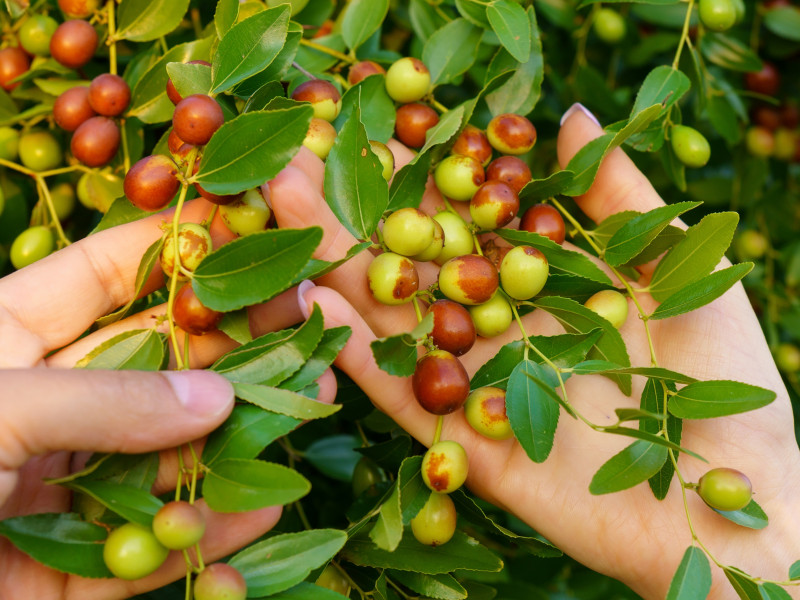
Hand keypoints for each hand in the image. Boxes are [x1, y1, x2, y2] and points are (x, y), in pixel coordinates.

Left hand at [0, 198, 334, 598]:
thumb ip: (99, 401)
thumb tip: (216, 393)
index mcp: (5, 341)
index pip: (104, 275)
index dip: (173, 246)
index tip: (247, 227)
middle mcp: (45, 406)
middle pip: (156, 364)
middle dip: (228, 345)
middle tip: (303, 326)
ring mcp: (62, 486)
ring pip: (167, 454)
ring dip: (236, 439)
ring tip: (307, 410)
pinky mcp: (70, 568)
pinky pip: (148, 546)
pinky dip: (205, 536)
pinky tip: (261, 513)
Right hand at [267, 106, 799, 598]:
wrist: (733, 500)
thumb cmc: (722, 380)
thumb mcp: (680, 265)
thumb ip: (618, 194)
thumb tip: (570, 115)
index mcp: (540, 285)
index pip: (464, 219)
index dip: (415, 171)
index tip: (366, 125)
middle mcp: (497, 330)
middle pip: (414, 263)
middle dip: (353, 210)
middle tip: (296, 154)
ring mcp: (474, 387)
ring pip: (392, 320)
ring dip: (336, 265)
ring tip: (280, 204)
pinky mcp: (463, 446)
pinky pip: (403, 395)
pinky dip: (357, 351)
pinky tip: (312, 299)